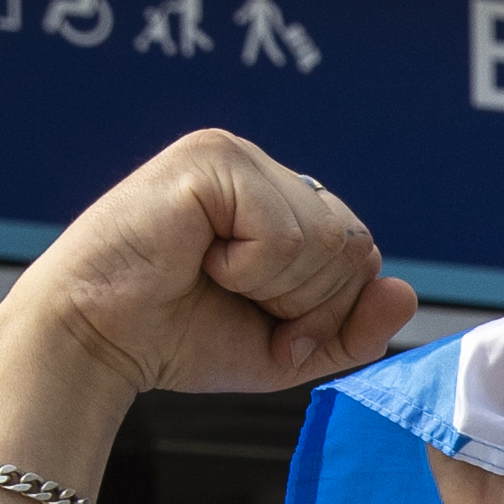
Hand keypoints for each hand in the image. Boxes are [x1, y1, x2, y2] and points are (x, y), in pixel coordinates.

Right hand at [0, 131, 414, 419]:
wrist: (97, 341)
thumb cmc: (180, 338)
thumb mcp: (290, 348)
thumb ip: (354, 327)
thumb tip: (405, 293)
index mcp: (280, 199)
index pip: (360, 255)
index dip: (324, 310)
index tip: (262, 321)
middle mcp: (260, 167)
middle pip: (354, 246)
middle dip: (306, 302)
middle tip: (236, 302)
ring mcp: (234, 156)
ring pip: (326, 240)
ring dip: (276, 288)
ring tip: (215, 278)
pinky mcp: (209, 160)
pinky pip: (285, 233)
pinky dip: (250, 269)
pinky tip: (200, 259)